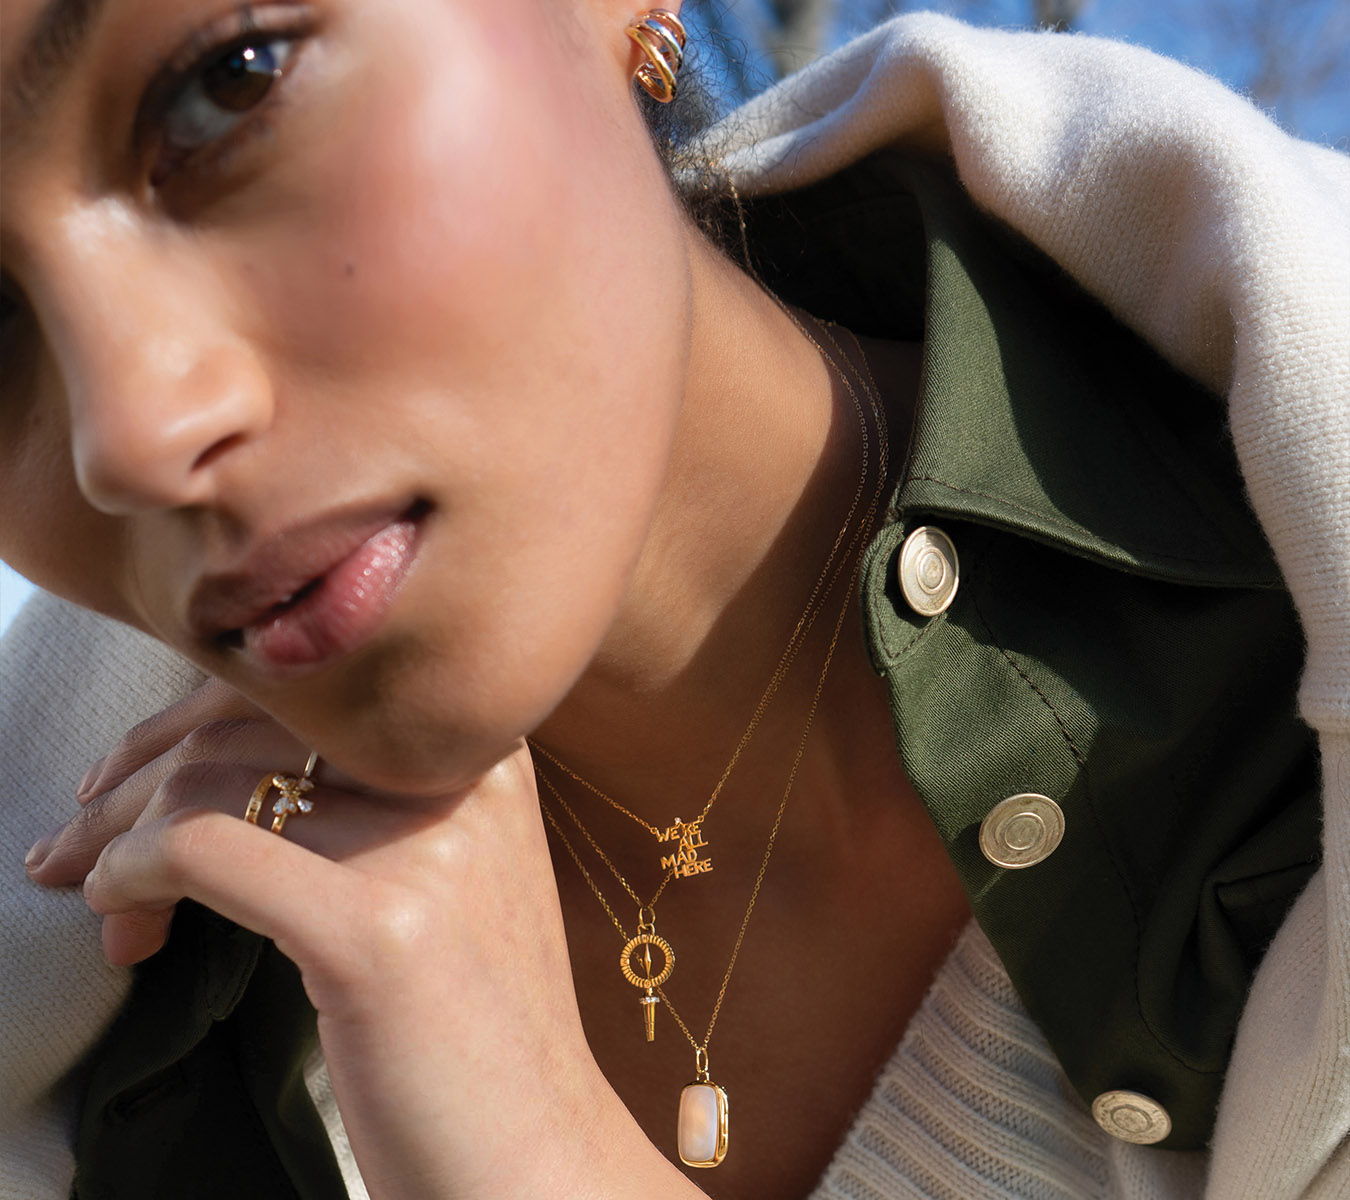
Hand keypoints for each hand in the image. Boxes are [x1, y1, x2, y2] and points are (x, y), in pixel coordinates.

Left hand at [26, 683, 706, 1199]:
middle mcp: (462, 777)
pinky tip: (121, 922)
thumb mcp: (454, 876)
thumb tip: (222, 766)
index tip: (131, 780)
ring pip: (214, 784)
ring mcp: (425, 847)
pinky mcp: (376, 930)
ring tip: (99, 902)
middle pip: (252, 724)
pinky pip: (202, 851)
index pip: (308, 686)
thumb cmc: (476, 1026)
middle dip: (137, 777)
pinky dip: (131, 875)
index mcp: (483, 750)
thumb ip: (378, 803)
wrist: (535, 1155)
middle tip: (79, 841)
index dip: (195, 724)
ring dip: (119, 839)